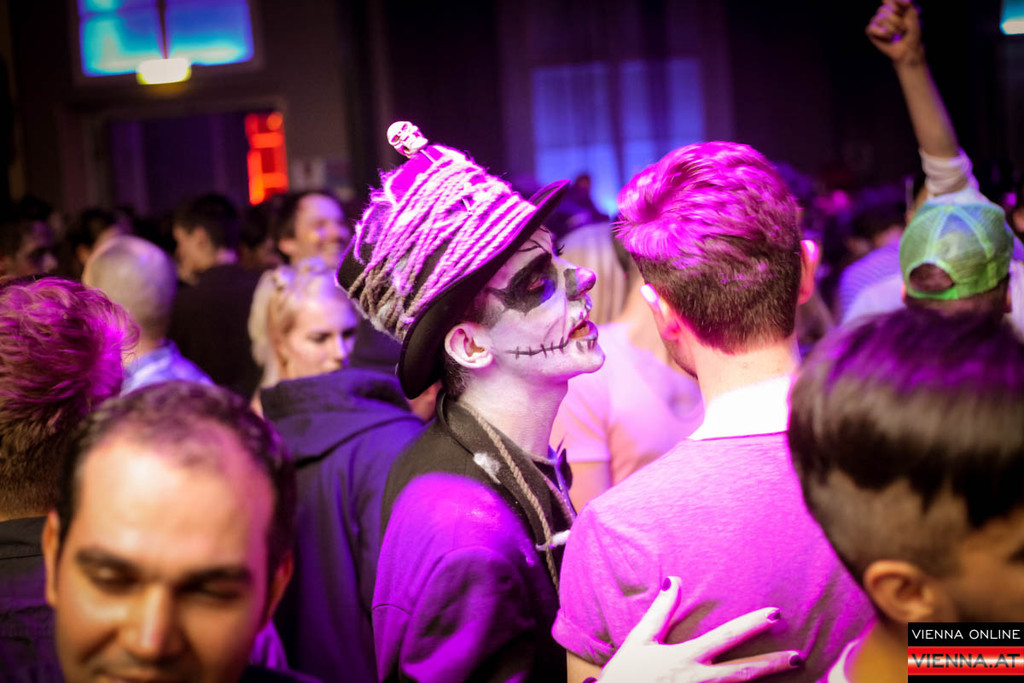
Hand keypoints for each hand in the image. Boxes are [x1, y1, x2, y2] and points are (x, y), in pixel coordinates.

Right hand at [597, 577, 802, 682]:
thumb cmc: (625, 676)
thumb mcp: (640, 640)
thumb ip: (661, 611)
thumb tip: (674, 580)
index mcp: (686, 657)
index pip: (726, 637)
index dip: (752, 625)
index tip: (775, 615)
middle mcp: (698, 680)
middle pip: (744, 672)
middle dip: (773, 664)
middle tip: (799, 656)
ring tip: (791, 677)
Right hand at [866, 0, 922, 65]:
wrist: (910, 48)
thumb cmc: (913, 31)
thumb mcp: (914, 13)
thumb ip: (905, 3)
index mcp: (894, 5)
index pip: (887, 0)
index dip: (896, 6)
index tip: (904, 12)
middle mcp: (884, 12)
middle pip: (883, 9)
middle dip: (896, 20)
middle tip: (903, 28)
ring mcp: (876, 22)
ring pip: (879, 19)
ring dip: (892, 28)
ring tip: (897, 34)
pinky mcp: (871, 32)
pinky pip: (871, 28)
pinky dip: (882, 33)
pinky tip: (888, 37)